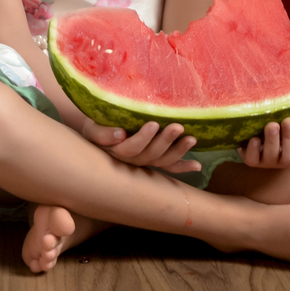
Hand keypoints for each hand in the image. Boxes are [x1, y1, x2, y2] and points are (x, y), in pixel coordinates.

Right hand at [80, 119, 201, 173]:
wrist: (97, 135)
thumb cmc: (95, 127)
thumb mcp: (92, 129)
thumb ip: (102, 133)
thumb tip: (119, 135)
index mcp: (117, 152)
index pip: (131, 148)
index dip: (143, 138)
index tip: (153, 123)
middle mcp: (132, 160)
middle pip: (151, 154)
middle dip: (165, 141)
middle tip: (178, 126)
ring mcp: (145, 162)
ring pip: (163, 160)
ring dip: (179, 151)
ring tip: (191, 139)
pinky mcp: (153, 161)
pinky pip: (169, 167)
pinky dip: (183, 166)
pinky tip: (197, 166)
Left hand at [239, 110, 289, 168]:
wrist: (255, 128)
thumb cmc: (282, 124)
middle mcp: (284, 159)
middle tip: (288, 121)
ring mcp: (268, 161)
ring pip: (272, 157)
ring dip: (272, 140)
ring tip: (272, 125)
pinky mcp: (252, 159)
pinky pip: (252, 159)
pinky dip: (253, 150)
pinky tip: (255, 138)